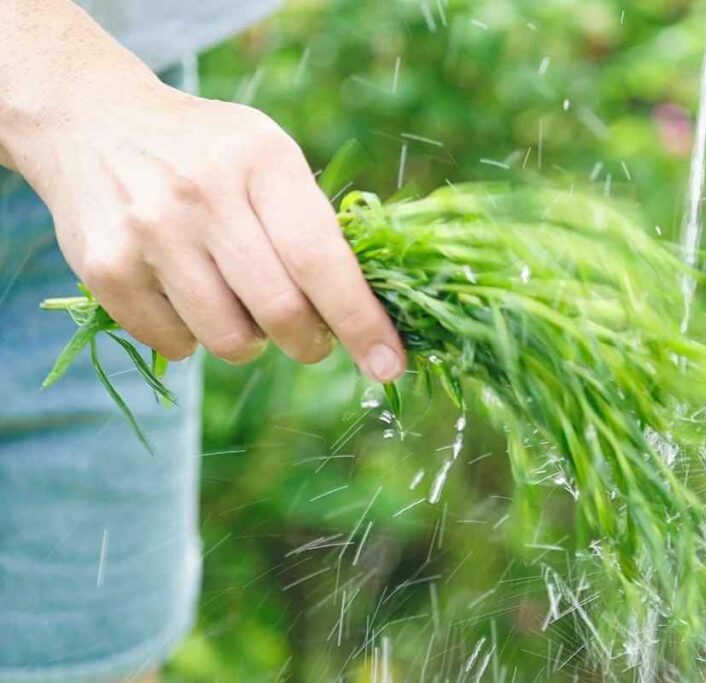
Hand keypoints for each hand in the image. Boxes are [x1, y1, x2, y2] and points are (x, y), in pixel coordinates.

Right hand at [11, 76, 405, 380]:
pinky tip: (187, 297)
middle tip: (311, 339)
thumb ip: (315, 225)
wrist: (93, 121)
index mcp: (262, 160)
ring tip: (240, 304)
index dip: (361, 322)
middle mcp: (203, 193)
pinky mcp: (105, 267)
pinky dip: (194, 339)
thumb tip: (368, 312)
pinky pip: (175, 344)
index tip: (389, 365)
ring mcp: (149, 231)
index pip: (321, 260)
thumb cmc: (210, 151)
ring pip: (229, 339)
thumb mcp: (270, 156)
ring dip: (250, 342)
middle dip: (310, 343)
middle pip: (280, 310)